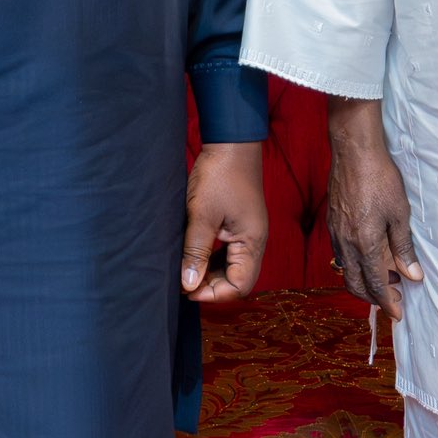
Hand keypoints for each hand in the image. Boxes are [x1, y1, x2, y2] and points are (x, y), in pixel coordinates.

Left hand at [182, 142, 267, 302]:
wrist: (231, 142)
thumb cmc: (219, 175)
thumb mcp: (202, 215)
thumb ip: (195, 251)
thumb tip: (188, 285)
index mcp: (252, 242)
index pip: (239, 286)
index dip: (214, 294)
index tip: (187, 290)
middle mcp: (254, 242)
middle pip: (237, 280)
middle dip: (211, 286)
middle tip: (182, 283)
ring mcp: (248, 233)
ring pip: (231, 267)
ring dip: (210, 273)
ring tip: (185, 271)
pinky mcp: (239, 224)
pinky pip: (228, 252)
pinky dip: (211, 259)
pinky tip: (193, 256)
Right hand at [327, 97, 421, 320]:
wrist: (354, 151)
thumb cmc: (380, 178)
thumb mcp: (400, 214)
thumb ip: (404, 247)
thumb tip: (413, 276)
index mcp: (364, 243)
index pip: (376, 283)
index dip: (388, 302)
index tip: (399, 314)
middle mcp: (345, 243)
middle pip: (355, 283)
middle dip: (373, 297)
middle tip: (394, 299)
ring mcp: (336, 232)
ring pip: (345, 270)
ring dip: (363, 281)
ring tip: (385, 278)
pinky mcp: (332, 222)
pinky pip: (340, 254)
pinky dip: (354, 264)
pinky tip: (368, 256)